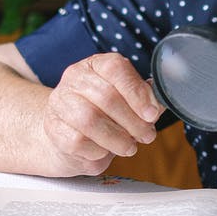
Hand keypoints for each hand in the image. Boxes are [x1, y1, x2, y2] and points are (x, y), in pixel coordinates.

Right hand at [43, 53, 163, 175]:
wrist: (67, 133)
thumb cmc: (103, 115)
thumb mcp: (125, 101)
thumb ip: (145, 99)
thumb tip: (162, 101)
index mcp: (96, 65)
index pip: (116, 67)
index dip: (137, 91)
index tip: (152, 114)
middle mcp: (74, 78)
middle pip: (106, 96)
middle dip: (133, 121)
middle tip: (146, 135)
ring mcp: (61, 102)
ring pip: (90, 119)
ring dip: (117, 138)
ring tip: (129, 147)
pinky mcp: (54, 128)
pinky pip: (78, 141)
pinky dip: (98, 150)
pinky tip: (104, 150)